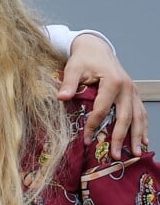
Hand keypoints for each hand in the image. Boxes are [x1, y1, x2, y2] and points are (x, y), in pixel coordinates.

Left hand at [58, 34, 147, 158]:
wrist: (96, 48)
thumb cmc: (83, 59)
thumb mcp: (73, 68)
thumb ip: (68, 83)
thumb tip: (61, 98)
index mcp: (113, 82)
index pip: (102, 109)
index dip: (93, 126)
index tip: (85, 140)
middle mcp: (127, 88)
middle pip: (125, 117)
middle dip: (120, 138)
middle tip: (115, 156)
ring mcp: (133, 91)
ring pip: (138, 117)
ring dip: (137, 136)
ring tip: (136, 154)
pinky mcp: (133, 94)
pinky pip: (141, 113)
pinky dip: (143, 127)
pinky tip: (144, 141)